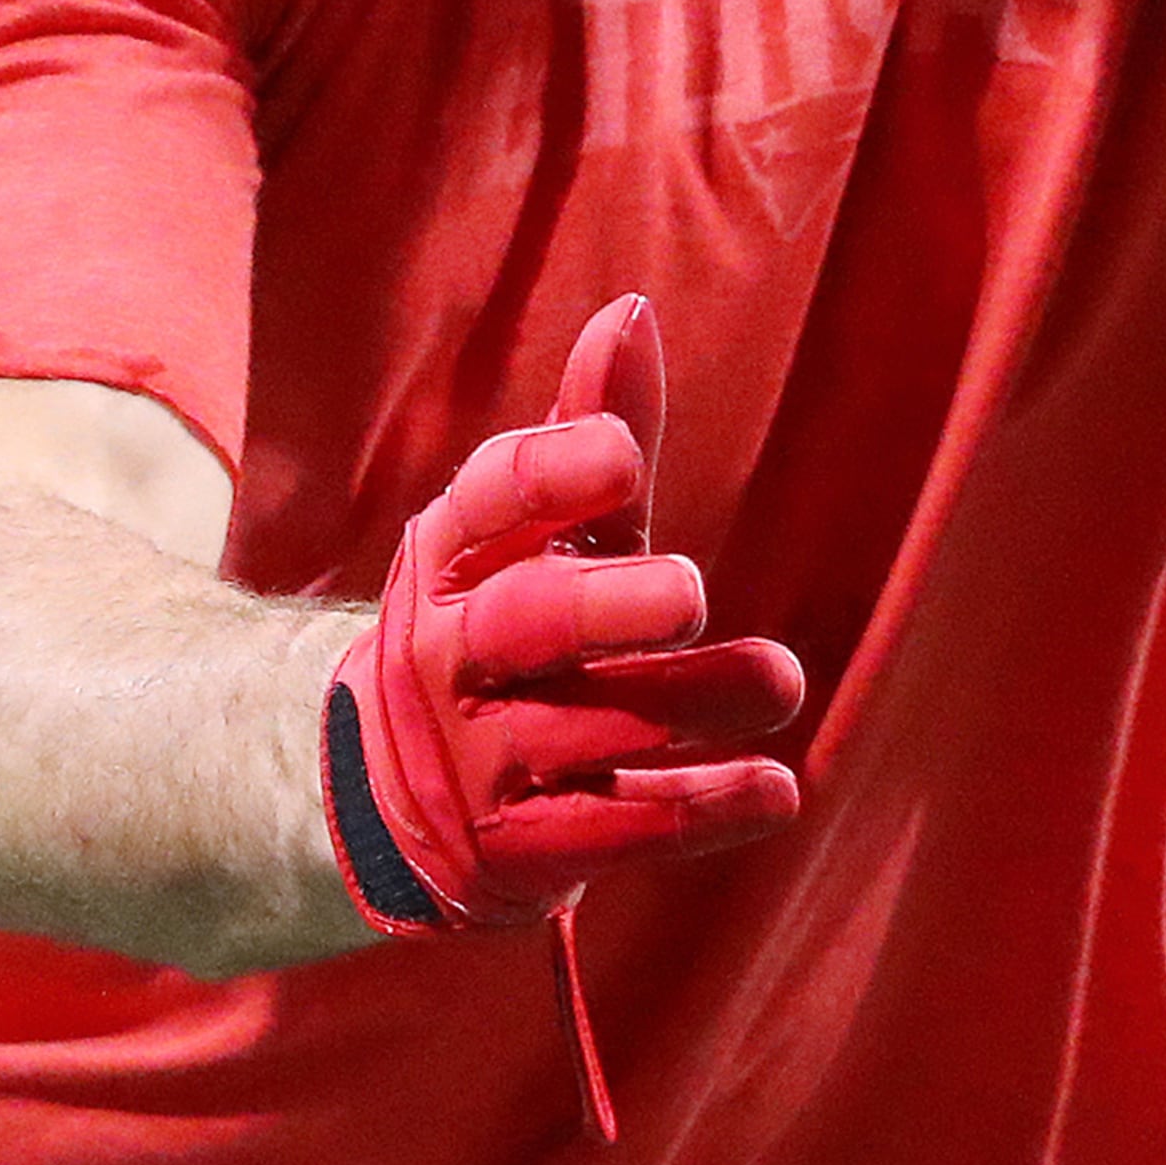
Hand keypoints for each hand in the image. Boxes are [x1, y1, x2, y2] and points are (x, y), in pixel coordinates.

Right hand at [323, 295, 803, 938]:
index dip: (550, 477)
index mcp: (451, 561)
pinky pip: (613, 834)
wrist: (385, 796)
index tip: (626, 459)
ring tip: (780, 679)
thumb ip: (593, 433)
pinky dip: (699, 811)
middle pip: (523, 625)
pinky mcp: (515, 856)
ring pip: (580, 732)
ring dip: (685, 706)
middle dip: (602, 607)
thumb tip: (633, 309)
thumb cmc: (505, 624)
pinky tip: (778, 789)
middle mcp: (447, 658)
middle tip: (691, 590)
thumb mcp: (541, 535)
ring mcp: (475, 764)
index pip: (486, 508)